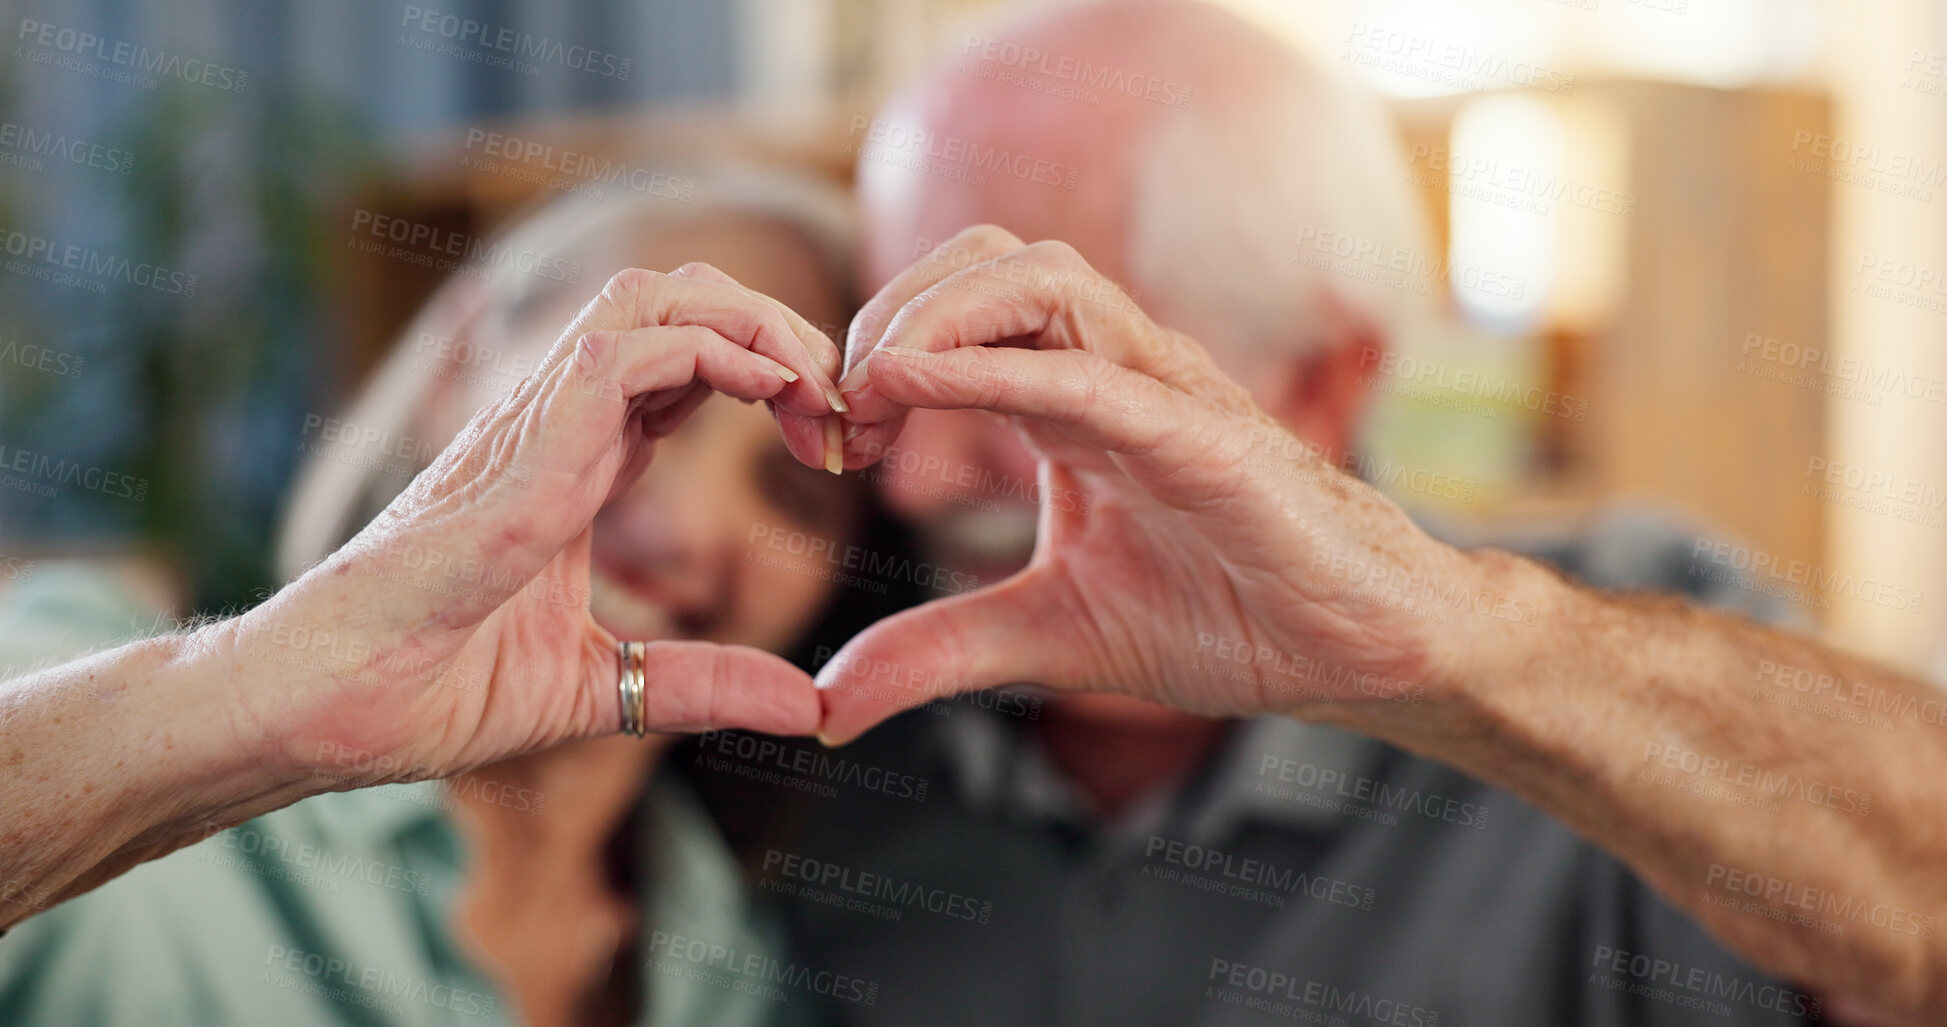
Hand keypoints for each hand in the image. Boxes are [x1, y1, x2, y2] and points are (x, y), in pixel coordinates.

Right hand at [230, 265, 846, 785]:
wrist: (322, 711)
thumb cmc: (427, 692)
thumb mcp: (604, 689)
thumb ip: (704, 683)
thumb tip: (806, 706)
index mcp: (575, 462)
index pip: (682, 365)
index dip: (765, 376)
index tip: (827, 439)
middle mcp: (557, 423)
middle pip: (678, 301)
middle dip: (777, 326)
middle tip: (843, 404)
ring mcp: (535, 425)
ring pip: (654, 297)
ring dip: (755, 321)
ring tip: (820, 385)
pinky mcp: (523, 452)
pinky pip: (626, 354)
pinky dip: (716, 350)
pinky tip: (776, 391)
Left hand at [816, 226, 1512, 741]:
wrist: (1351, 649)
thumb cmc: (1224, 615)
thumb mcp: (1046, 635)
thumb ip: (938, 649)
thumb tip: (826, 707)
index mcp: (1075, 398)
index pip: (960, 310)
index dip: (876, 350)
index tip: (829, 440)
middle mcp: (1114, 370)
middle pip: (987, 258)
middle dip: (891, 309)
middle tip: (841, 413)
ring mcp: (1162, 390)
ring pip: (1039, 276)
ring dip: (932, 315)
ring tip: (872, 392)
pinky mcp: (1204, 435)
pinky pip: (1089, 373)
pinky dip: (991, 367)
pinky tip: (912, 389)